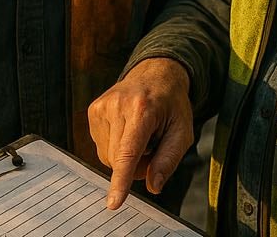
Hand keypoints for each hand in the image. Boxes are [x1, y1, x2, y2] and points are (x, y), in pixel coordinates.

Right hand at [88, 57, 192, 209]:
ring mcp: (102, 106)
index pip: (128, 153)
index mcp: (142, 109)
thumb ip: (169, 160)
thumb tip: (153, 186)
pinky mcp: (93, 110)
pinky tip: (127, 130)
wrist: (155, 73)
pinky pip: (100, 146)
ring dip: (124, 157)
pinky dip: (115, 147)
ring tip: (140, 135)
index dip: (121, 181)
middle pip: (118, 160)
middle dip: (136, 165)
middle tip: (153, 147)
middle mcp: (117, 105)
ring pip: (107, 157)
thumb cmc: (171, 105)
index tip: (113, 203)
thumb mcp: (182, 132)